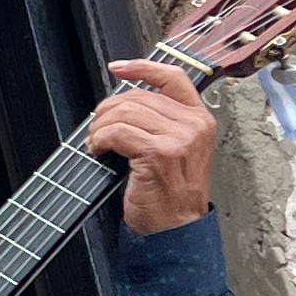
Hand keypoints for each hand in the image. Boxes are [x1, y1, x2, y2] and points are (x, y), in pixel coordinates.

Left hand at [90, 59, 220, 233]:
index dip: (142, 67)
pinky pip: (118, 132)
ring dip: (100, 126)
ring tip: (95, 142)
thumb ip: (160, 122)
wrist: (177, 228)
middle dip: (108, 110)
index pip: (172, 77)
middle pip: (139, 96)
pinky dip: (100, 139)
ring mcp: (179, 139)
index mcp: (200, 119)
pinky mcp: (159, 153)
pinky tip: (97, 150)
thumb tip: (123, 102)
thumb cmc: (171, 193)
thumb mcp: (176, 149)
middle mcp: (194, 125)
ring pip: (125, 112)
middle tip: (96, 128)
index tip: (117, 68)